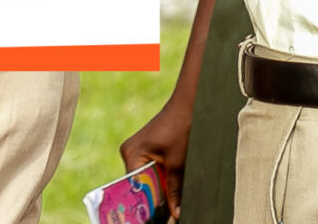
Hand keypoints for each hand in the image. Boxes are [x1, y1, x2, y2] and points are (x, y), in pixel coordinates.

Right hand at [118, 91, 191, 214]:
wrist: (188, 105)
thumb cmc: (181, 128)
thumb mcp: (178, 163)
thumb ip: (174, 189)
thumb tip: (175, 214)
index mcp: (131, 154)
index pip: (133, 186)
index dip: (144, 203)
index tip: (152, 217)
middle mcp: (130, 152)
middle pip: (139, 184)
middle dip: (153, 197)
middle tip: (166, 213)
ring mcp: (136, 150)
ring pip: (146, 178)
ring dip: (158, 188)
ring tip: (170, 200)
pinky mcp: (145, 149)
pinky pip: (150, 170)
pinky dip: (160, 179)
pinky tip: (170, 186)